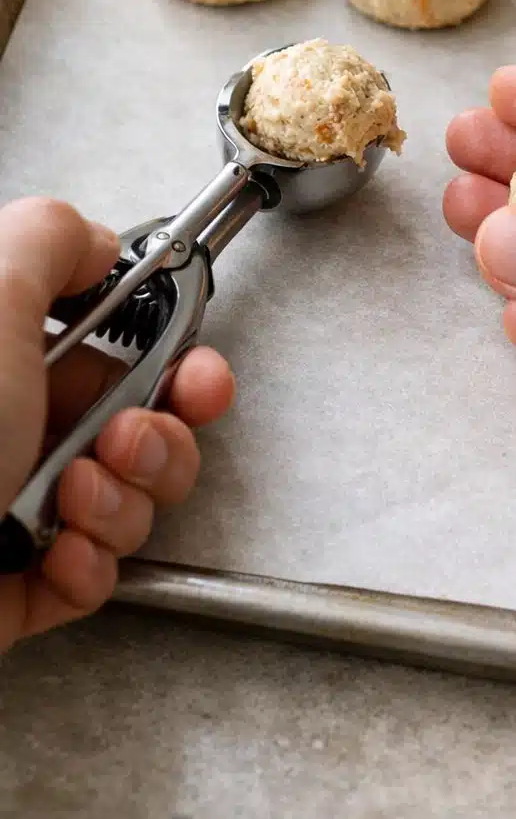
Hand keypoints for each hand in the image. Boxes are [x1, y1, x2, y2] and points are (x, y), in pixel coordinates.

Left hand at [0, 197, 233, 649]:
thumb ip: (51, 237)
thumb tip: (94, 244)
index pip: (111, 340)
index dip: (172, 352)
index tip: (194, 367)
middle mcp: (5, 421)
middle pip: (138, 417)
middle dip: (159, 433)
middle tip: (128, 437)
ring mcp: (11, 502)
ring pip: (127, 495)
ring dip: (123, 498)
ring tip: (74, 497)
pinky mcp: (14, 580)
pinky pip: (94, 571)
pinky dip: (88, 562)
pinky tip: (55, 550)